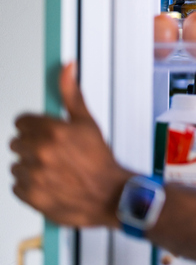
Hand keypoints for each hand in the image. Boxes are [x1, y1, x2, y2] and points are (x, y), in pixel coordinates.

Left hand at [10, 62, 132, 227]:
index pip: (21, 122)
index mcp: (53, 131)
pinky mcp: (30, 194)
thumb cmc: (101, 161)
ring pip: (16, 164)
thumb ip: (71, 94)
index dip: (34, 128)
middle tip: (54, 154)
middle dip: (33, 147)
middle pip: (17, 143)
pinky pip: (16, 185)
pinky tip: (48, 183)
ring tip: (53, 170)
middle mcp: (41, 152)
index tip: (45, 135)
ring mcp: (34, 174)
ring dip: (31, 167)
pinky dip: (30, 186)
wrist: (110, 196)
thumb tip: (67, 68)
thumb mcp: (88, 123)